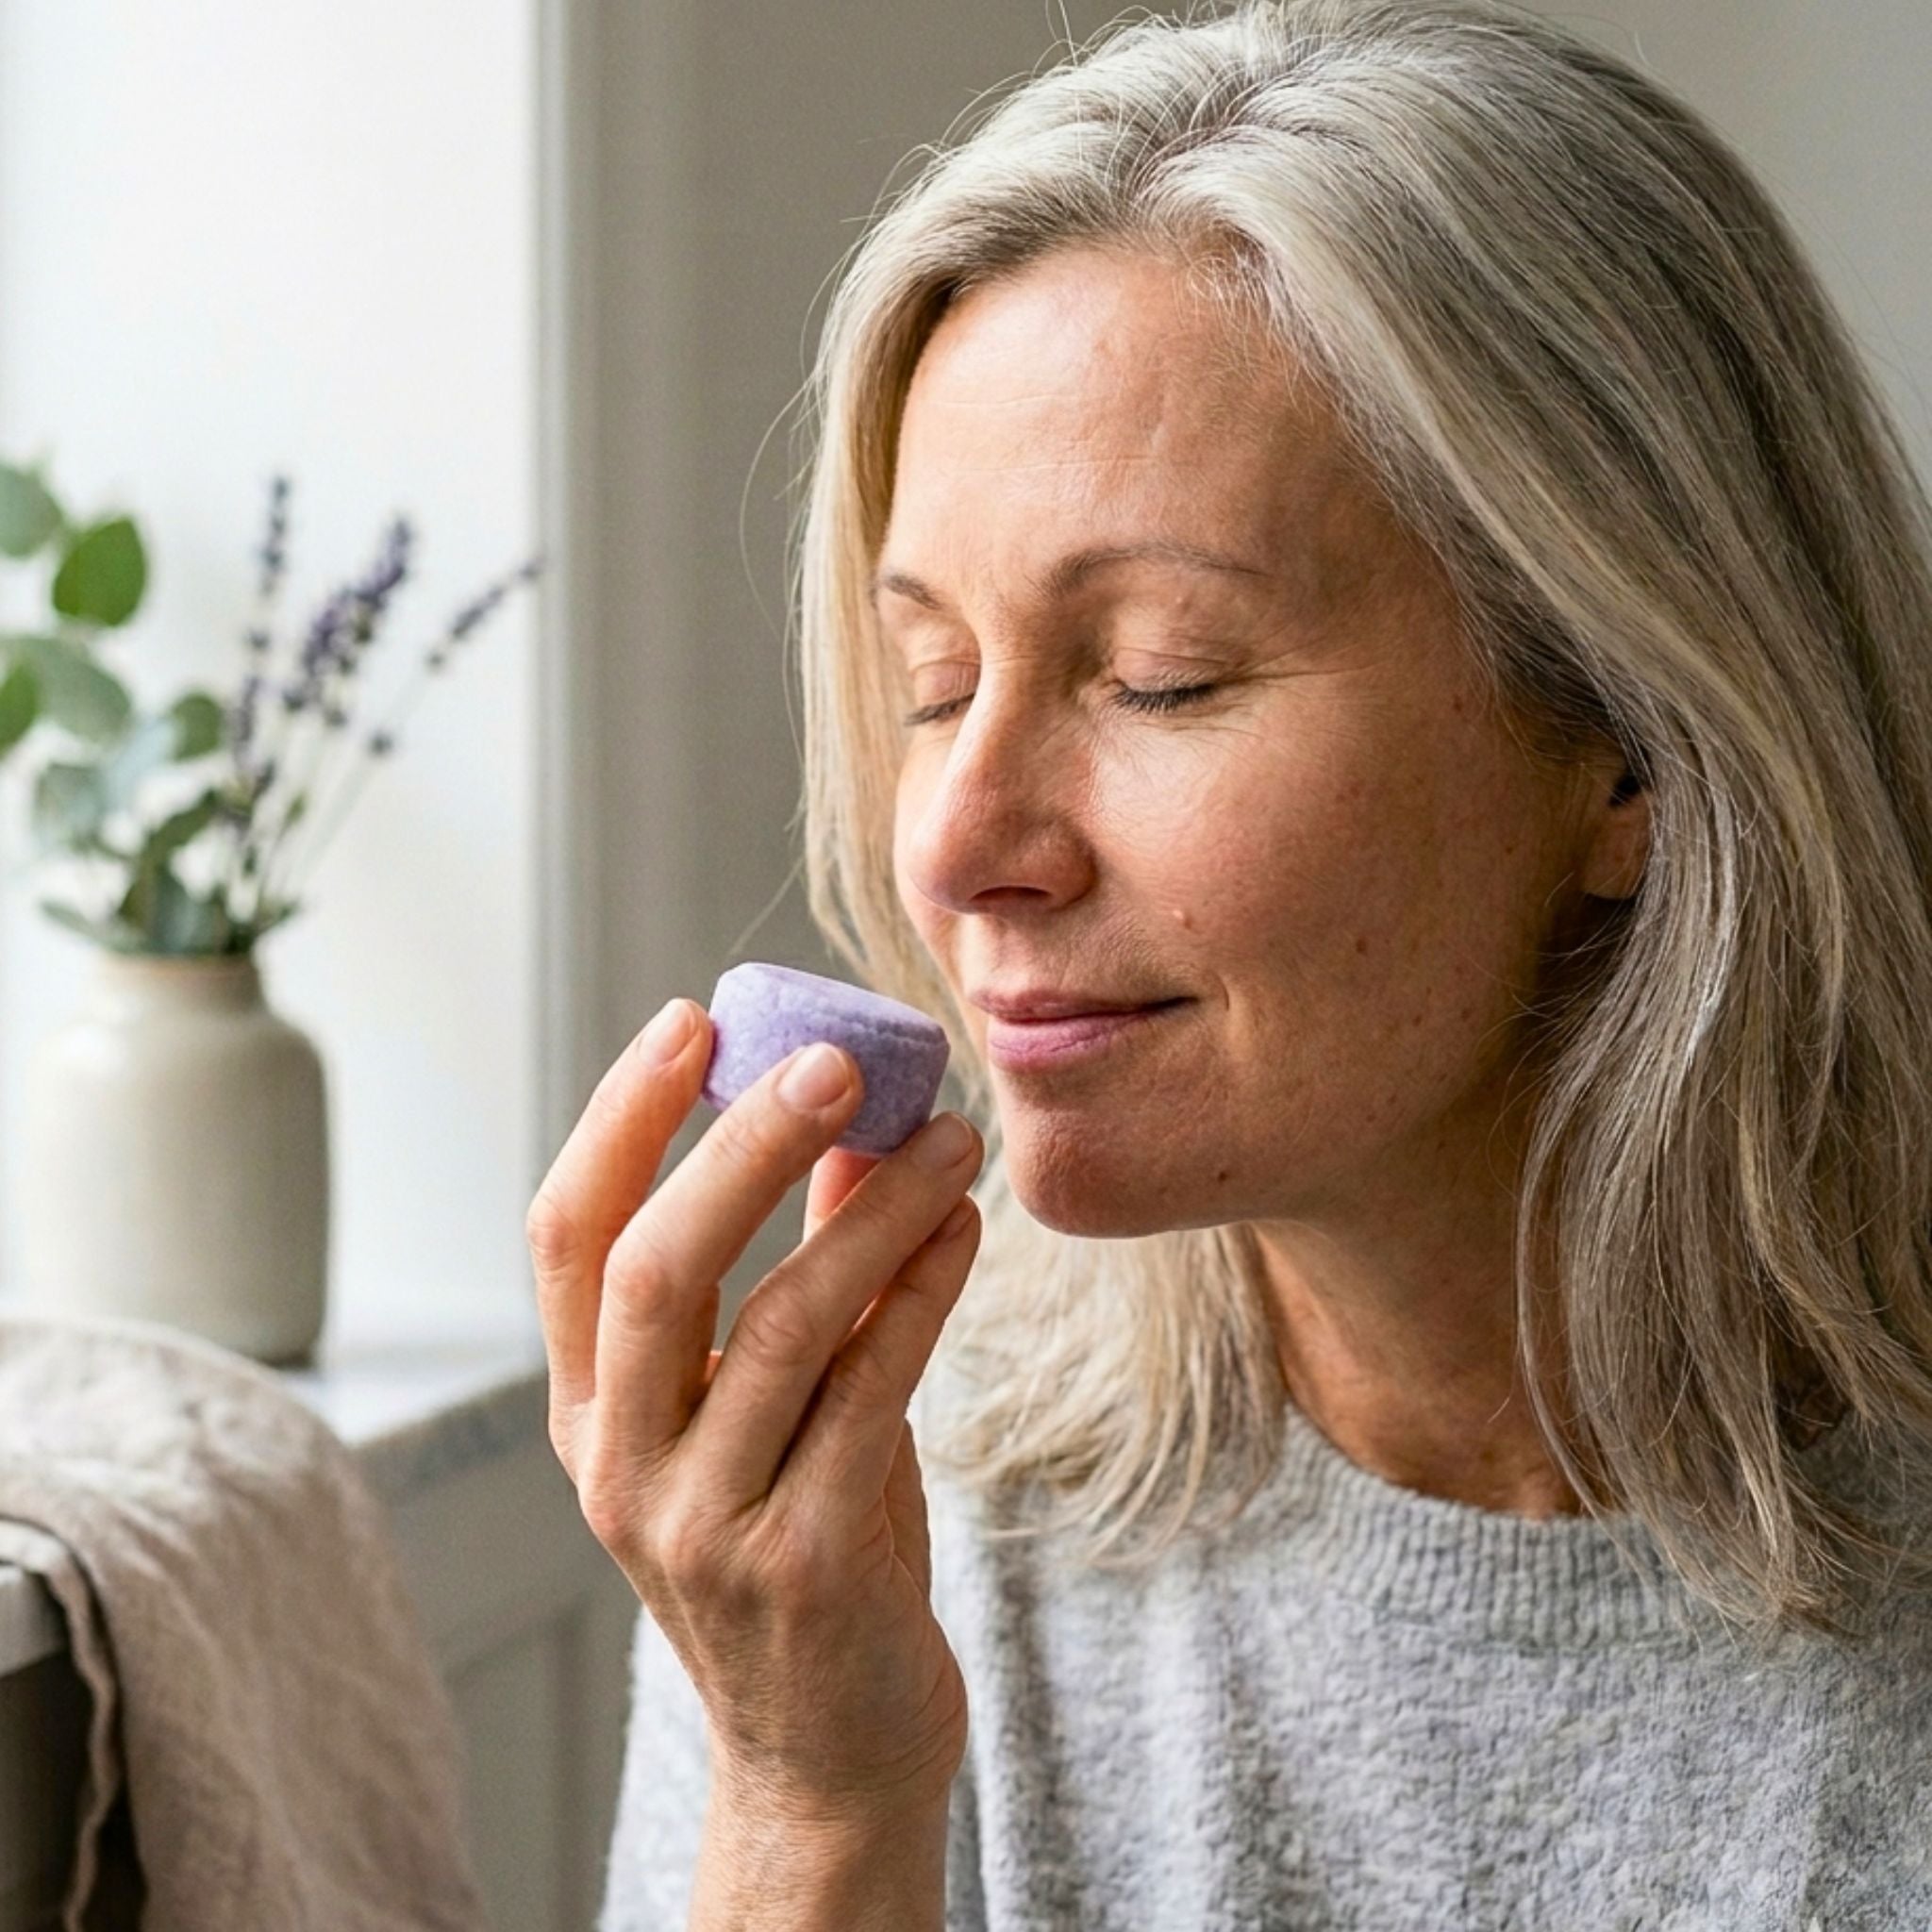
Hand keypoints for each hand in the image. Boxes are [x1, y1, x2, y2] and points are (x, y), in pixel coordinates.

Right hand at [526, 996, 983, 1824]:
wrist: (830, 1749)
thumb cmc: (800, 1546)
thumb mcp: (766, 1408)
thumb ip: (792, 1270)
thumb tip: (843, 1122)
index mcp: (591, 1411)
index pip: (567, 1236)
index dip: (620, 1119)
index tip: (692, 1020)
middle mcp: (620, 1464)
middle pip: (655, 1265)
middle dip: (743, 1141)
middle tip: (839, 1057)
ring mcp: (702, 1523)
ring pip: (783, 1321)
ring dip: (875, 1210)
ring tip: (950, 1139)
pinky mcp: (802, 1563)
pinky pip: (872, 1391)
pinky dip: (924, 1291)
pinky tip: (967, 1228)